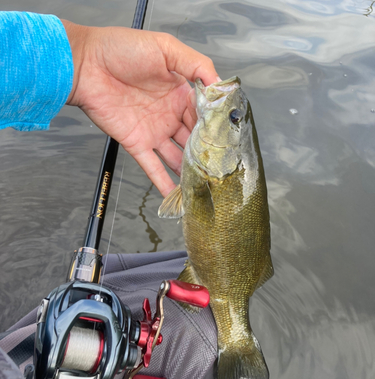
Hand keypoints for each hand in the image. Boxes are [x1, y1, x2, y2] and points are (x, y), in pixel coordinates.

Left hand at [62, 20, 218, 196]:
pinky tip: (176, 196)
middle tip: (223, 170)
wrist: (85, 64)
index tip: (231, 141)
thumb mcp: (166, 48)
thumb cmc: (121, 49)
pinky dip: (163, 183)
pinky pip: (153, 167)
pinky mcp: (136, 144)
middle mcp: (169, 115)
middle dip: (207, 154)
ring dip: (190, 172)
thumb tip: (221, 85)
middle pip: (194, 140)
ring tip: (207, 187)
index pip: (204, 115)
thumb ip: (197, 65)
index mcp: (179, 94)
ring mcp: (154, 132)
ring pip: (177, 157)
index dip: (216, 128)